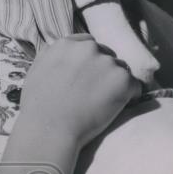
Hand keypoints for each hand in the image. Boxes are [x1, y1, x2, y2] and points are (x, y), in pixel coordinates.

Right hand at [19, 33, 141, 148]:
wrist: (49, 129)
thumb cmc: (38, 107)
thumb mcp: (36, 71)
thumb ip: (53, 56)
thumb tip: (65, 55)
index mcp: (66, 44)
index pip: (88, 44)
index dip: (90, 62)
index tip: (88, 77)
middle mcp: (88, 48)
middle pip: (107, 55)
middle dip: (104, 72)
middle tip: (96, 94)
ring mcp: (107, 63)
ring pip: (121, 70)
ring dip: (116, 84)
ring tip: (104, 104)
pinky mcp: (123, 80)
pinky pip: (135, 86)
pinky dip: (130, 97)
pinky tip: (115, 109)